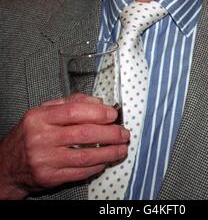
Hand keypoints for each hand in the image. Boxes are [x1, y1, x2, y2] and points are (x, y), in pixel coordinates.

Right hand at [0, 94, 129, 198]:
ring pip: (85, 155)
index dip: (97, 112)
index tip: (113, 114)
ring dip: (108, 152)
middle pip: (84, 134)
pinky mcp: (50, 177)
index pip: (74, 111)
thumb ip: (70, 103)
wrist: (7, 164)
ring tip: (121, 148)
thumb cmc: (29, 134)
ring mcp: (45, 160)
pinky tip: (105, 161)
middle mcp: (41, 138)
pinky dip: (96, 166)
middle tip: (123, 132)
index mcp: (40, 117)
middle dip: (110, 133)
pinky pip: (79, 172)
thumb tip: (98, 102)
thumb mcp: (43, 111)